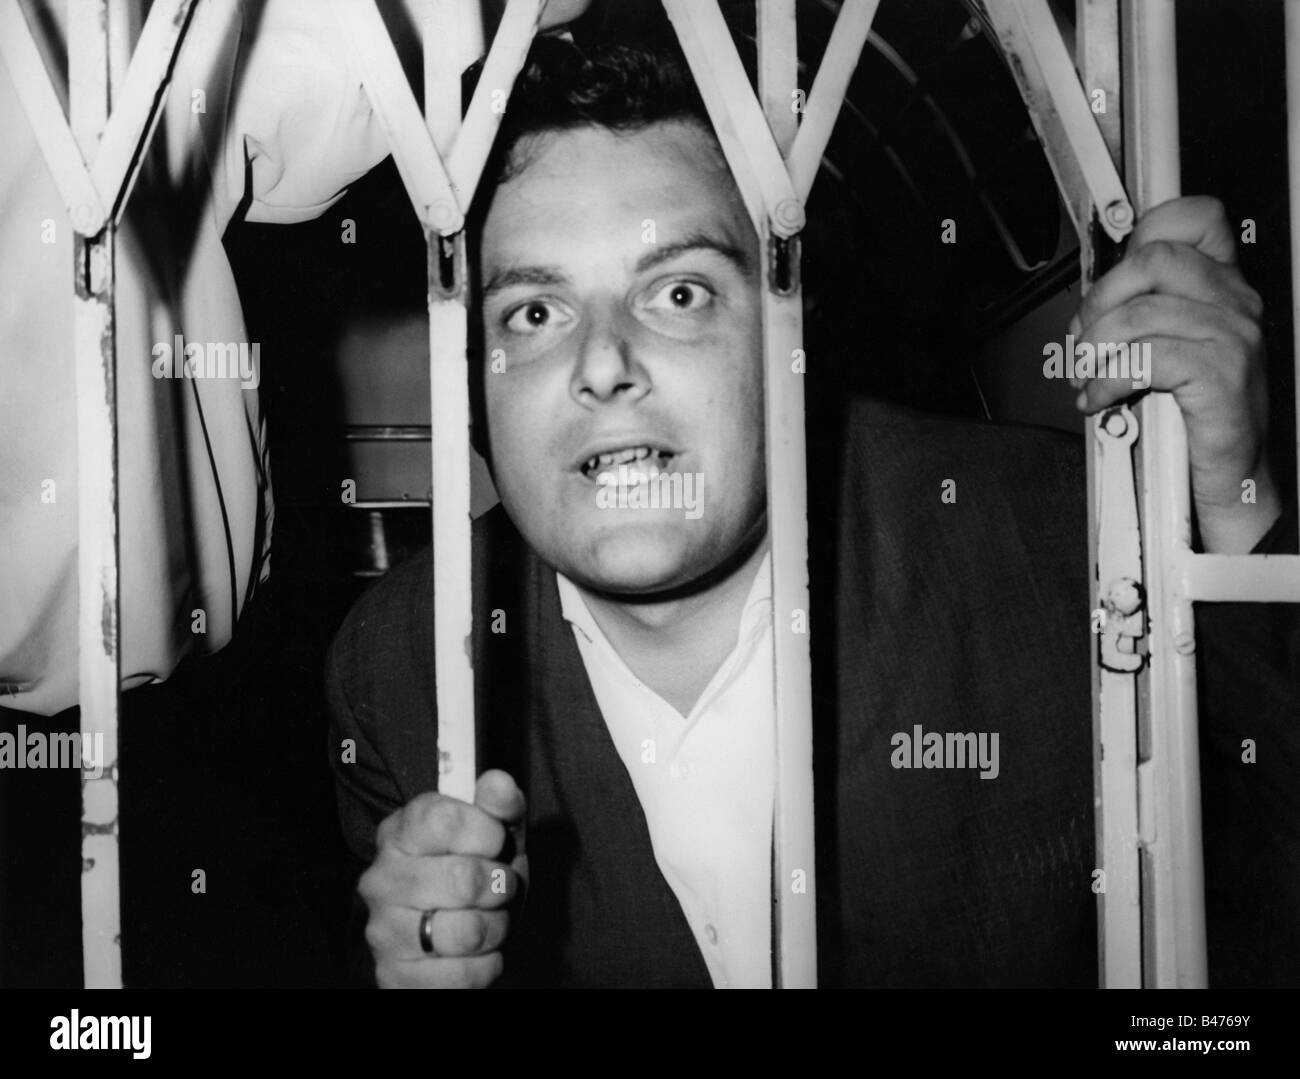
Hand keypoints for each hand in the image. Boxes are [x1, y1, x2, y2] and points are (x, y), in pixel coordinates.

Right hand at [358, 770, 525, 987]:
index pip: (444, 819)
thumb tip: (499, 783)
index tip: (495, 843)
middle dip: (500, 886)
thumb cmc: (475, 876)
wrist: (449, 940)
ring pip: (468, 931)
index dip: (486, 831)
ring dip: (496, 928)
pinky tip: (476, 954)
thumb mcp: (494, 836)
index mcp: (401, 833)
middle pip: (464, 879)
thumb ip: (499, 806)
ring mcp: (383, 930)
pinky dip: (486, 966)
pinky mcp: (394, 976)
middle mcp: (381, 879)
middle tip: (498, 887)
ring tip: (488, 921)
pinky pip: (463, 975)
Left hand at [1070, 195, 1280, 552]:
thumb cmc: (1197, 416)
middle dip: (1100, 299)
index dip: (1144, 228)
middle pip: (1152, 258)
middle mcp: (1234, 303)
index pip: (1195, 219)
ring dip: (1094, 348)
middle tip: (1084, 338)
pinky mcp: (1220, 374)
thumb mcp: (1170, 352)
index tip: (1106, 273)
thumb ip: (1143, 315)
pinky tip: (1099, 398)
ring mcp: (1232, 336)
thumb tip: (1090, 303)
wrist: (1234, 476)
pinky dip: (1106, 380)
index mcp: (1223, 287)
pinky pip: (1143, 360)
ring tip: (1087, 375)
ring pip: (1139, 314)